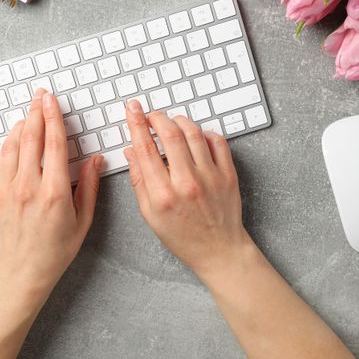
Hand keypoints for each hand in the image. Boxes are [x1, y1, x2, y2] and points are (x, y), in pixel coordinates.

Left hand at [0, 89, 102, 298]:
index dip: (53, 117)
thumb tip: (95, 159)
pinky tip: (12, 143)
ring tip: (29, 116)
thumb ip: (89, 186)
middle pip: (30, 138)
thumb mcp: (82, 221)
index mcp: (54, 192)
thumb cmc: (55, 250)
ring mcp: (7, 190)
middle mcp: (28, 187)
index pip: (53, 144)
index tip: (52, 100)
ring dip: (20, 127)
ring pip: (11, 146)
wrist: (21, 272)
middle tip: (40, 96)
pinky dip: (5, 147)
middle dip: (36, 112)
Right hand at [123, 100, 249, 277]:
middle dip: (157, 117)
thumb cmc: (182, 235)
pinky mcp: (227, 174)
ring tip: (171, 123)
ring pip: (193, 132)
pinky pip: (216, 140)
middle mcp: (187, 182)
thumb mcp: (149, 214)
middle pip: (170, 133)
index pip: (145, 148)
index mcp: (163, 194)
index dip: (136, 123)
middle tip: (151, 115)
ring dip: (178, 121)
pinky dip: (203, 132)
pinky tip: (195, 137)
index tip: (133, 109)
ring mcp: (210, 176)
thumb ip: (139, 180)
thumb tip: (131, 151)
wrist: (218, 249)